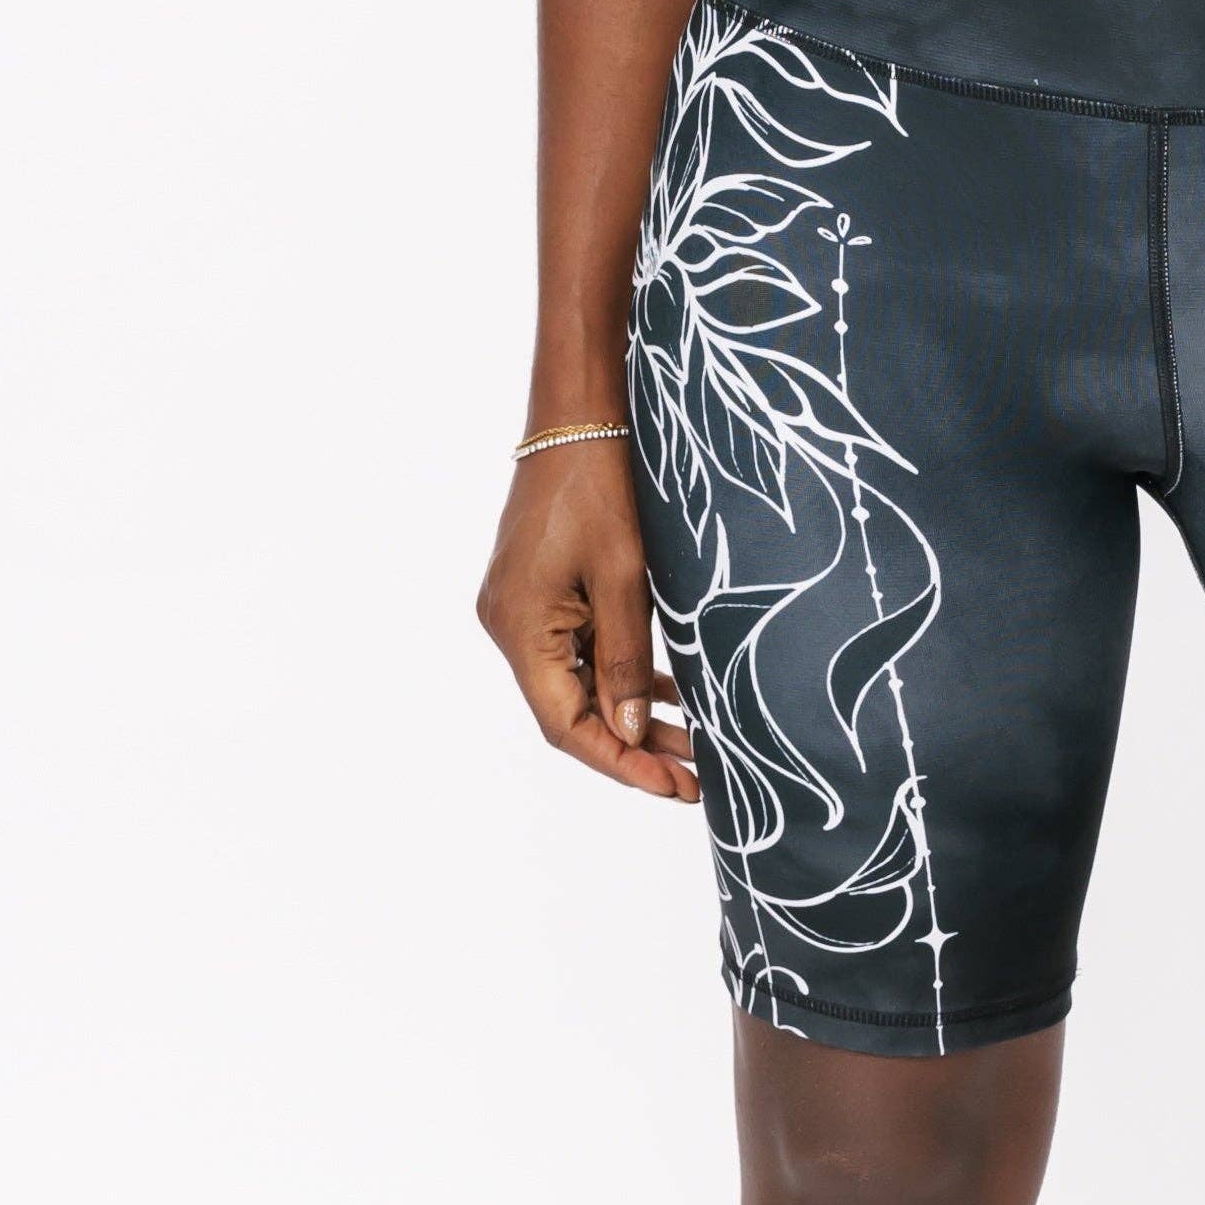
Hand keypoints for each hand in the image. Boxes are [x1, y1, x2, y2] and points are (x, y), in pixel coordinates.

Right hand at [476, 440, 698, 799]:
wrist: (578, 415)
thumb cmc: (601, 485)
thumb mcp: (625, 577)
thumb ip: (626, 659)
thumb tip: (627, 733)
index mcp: (519, 627)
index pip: (564, 724)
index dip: (619, 762)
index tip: (673, 788)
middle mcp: (508, 625)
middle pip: (569, 710)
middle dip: (632, 745)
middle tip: (696, 777)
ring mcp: (521, 609)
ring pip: (577, 683)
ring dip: (630, 713)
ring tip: (693, 745)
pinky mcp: (539, 592)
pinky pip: (579, 650)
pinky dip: (619, 674)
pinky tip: (665, 695)